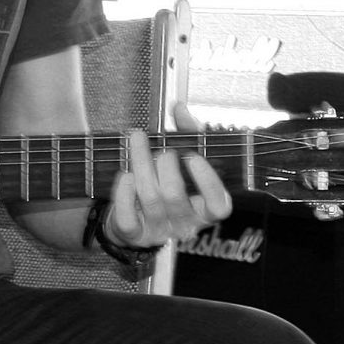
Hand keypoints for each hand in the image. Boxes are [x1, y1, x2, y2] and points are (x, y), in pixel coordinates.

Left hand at [100, 128, 232, 247]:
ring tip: (137, 141)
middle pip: (175, 194)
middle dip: (165, 165)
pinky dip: (124, 194)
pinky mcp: (134, 235)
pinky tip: (126, 174)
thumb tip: (180, 108)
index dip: (208, 182)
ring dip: (141, 164)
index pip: (218, 206)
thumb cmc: (166, 183)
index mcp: (204, 210)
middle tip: (162, 150)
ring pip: (150, 198)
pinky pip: (128, 217)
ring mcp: (158, 231)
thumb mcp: (184, 159)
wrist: (136, 218)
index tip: (193, 157)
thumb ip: (188, 133)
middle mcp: (184, 224)